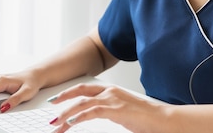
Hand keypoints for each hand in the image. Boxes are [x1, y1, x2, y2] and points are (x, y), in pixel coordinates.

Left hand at [47, 83, 166, 132]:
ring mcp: (113, 99)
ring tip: (55, 123)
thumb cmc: (146, 118)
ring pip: (82, 103)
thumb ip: (110, 111)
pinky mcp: (115, 110)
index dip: (70, 93)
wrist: (162, 119)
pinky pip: (92, 112)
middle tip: (50, 106)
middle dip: (62, 98)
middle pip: (80, 91)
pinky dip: (78, 117)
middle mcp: (110, 92)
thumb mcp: (124, 112)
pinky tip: (70, 123)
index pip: (86, 89)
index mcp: (112, 91)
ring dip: (65, 113)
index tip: (57, 100)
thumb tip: (96, 115)